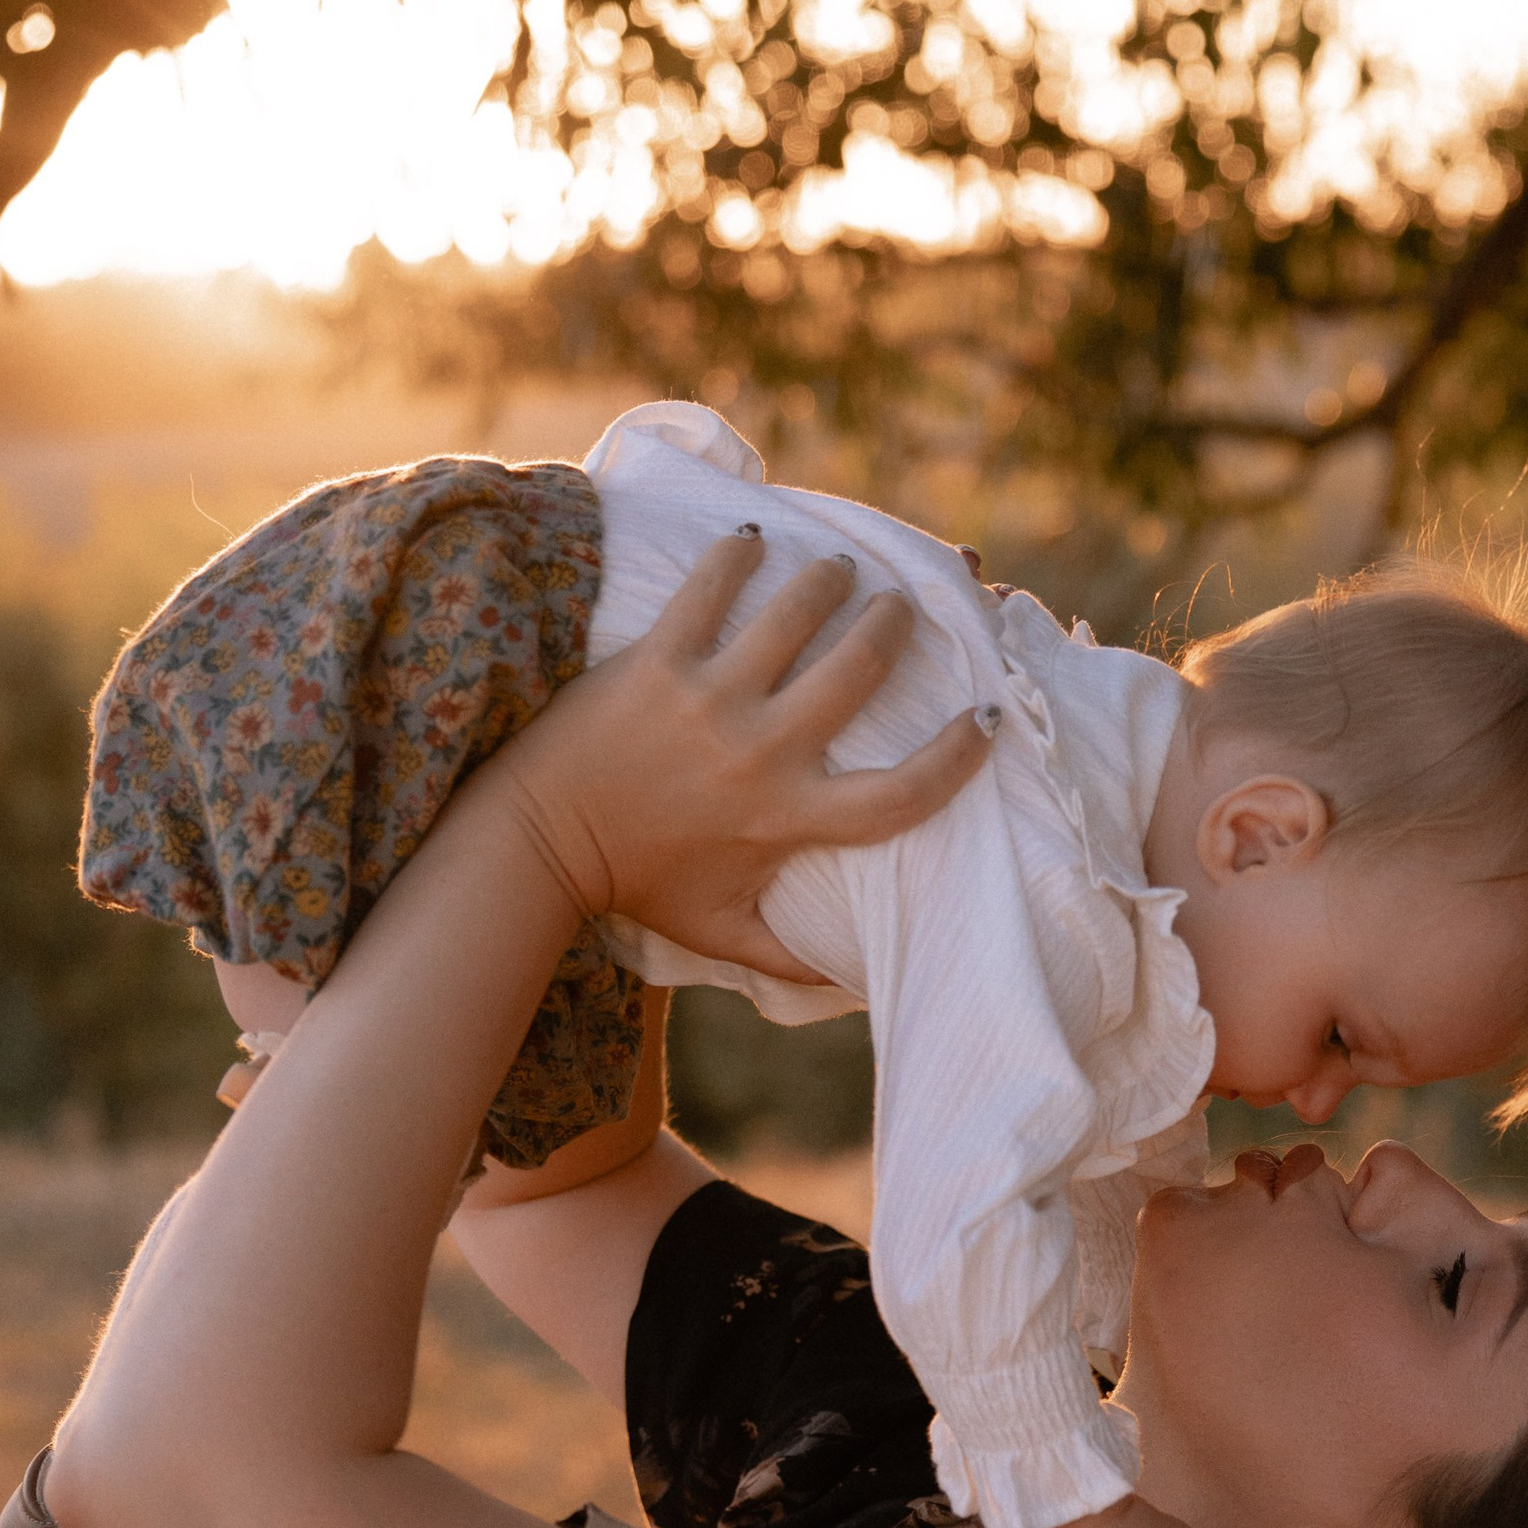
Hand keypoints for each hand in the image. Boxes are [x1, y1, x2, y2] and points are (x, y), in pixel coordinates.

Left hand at [488, 533, 985, 965]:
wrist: (543, 841)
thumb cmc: (638, 883)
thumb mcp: (720, 932)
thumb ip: (789, 959)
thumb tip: (851, 987)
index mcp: (788, 820)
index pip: (901, 794)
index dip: (956, 758)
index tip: (984, 720)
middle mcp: (761, 754)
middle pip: (857, 671)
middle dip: (891, 626)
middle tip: (898, 606)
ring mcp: (710, 701)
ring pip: (795, 615)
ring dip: (828, 582)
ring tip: (839, 570)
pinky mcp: (659, 662)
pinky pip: (710, 590)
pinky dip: (738, 557)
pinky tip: (756, 540)